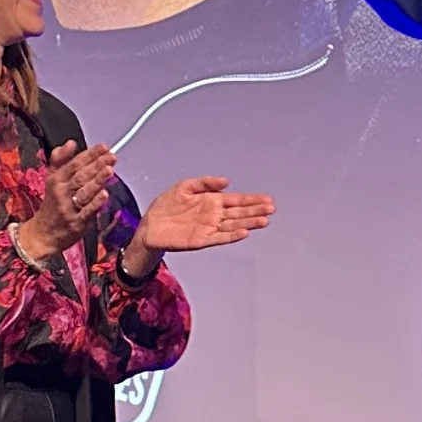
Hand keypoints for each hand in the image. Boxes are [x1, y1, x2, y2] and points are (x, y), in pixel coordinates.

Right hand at [17, 141, 115, 264]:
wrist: (43, 233)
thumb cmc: (52, 204)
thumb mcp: (52, 179)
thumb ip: (60, 159)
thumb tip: (70, 143)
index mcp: (57, 179)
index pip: (74, 164)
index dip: (90, 154)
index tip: (103, 147)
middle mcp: (62, 192)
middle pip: (81, 176)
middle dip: (97, 165)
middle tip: (111, 156)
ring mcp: (68, 208)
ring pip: (84, 192)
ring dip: (97, 180)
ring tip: (110, 170)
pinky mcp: (76, 222)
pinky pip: (87, 211)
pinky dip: (96, 203)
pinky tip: (105, 194)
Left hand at [121, 177, 275, 277]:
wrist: (150, 225)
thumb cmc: (166, 205)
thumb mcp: (184, 187)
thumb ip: (205, 182)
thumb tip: (225, 181)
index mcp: (211, 200)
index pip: (236, 200)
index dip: (252, 199)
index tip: (267, 199)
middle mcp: (214, 215)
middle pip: (239, 212)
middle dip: (255, 210)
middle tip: (271, 209)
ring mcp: (209, 228)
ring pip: (234, 225)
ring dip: (249, 223)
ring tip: (264, 221)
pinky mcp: (201, 240)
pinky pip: (220, 237)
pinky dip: (232, 235)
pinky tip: (244, 232)